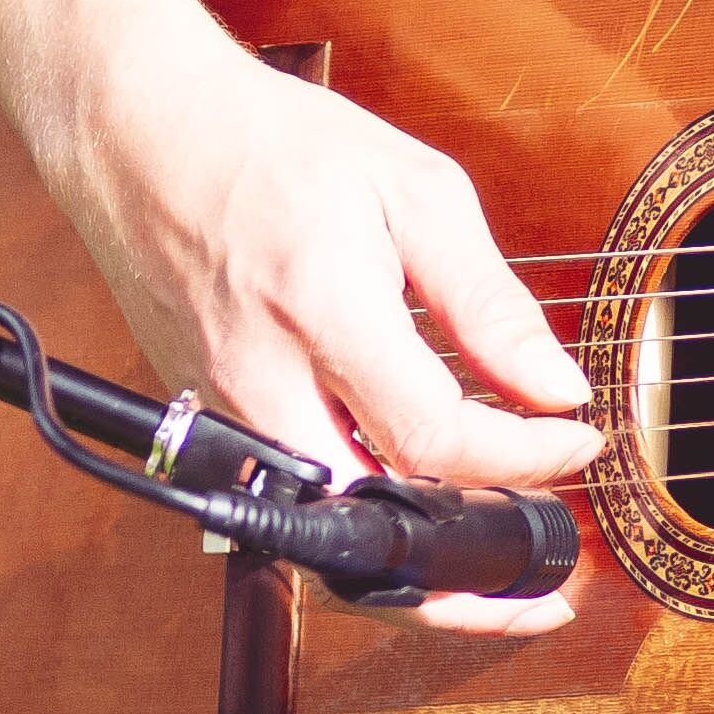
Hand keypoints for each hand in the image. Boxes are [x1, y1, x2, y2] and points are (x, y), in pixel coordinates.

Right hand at [35, 23, 600, 633]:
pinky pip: (288, 507)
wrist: (138, 131)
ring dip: (407, 576)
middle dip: (463, 579)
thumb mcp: (412, 193)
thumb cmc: (271, 146)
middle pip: (368, 536)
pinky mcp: (204, 428)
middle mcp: (261, 383)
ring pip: (321, 546)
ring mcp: (222, 417)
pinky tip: (410, 514)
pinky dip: (356, 530)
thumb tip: (555, 388)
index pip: (436, 438)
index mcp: (322, 312)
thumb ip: (488, 302)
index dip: (523, 460)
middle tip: (536, 583)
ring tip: (485, 575)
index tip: (574, 445)